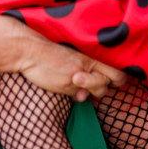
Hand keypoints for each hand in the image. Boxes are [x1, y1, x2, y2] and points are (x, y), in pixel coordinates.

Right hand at [11, 24, 127, 100]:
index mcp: (90, 55)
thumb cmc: (48, 54)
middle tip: (88, 81)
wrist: (29, 51)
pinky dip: (74, 95)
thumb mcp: (71, 58)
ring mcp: (79, 75)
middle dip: (101, 87)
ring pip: (97, 91)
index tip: (111, 80)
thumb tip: (86, 97)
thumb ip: (84, 73)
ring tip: (74, 82)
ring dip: (88, 92)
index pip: (117, 73)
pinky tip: (63, 84)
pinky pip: (78, 97)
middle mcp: (88, 65)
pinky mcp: (68, 84)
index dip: (118, 79)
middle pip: (109, 84)